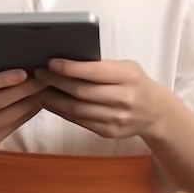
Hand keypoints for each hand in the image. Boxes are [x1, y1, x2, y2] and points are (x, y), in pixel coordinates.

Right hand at [0, 70, 44, 160]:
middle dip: (23, 90)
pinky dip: (25, 116)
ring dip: (29, 103)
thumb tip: (19, 71)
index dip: (2, 79)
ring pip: (6, 117)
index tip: (24, 73)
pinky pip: (9, 129)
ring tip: (44, 91)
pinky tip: (36, 106)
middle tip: (43, 79)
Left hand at [36, 59, 164, 139]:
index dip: (69, 68)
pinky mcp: (108, 132)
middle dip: (55, 82)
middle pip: (81, 92)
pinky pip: (79, 121)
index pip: (93, 72)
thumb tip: (66, 60)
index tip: (51, 62)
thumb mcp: (125, 67)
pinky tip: (50, 102)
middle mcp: (123, 98)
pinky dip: (61, 111)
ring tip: (39, 88)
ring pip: (77, 109)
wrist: (155, 112)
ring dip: (54, 98)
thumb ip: (100, 65)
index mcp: (127, 76)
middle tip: (38, 73)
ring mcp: (116, 118)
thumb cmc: (134, 82)